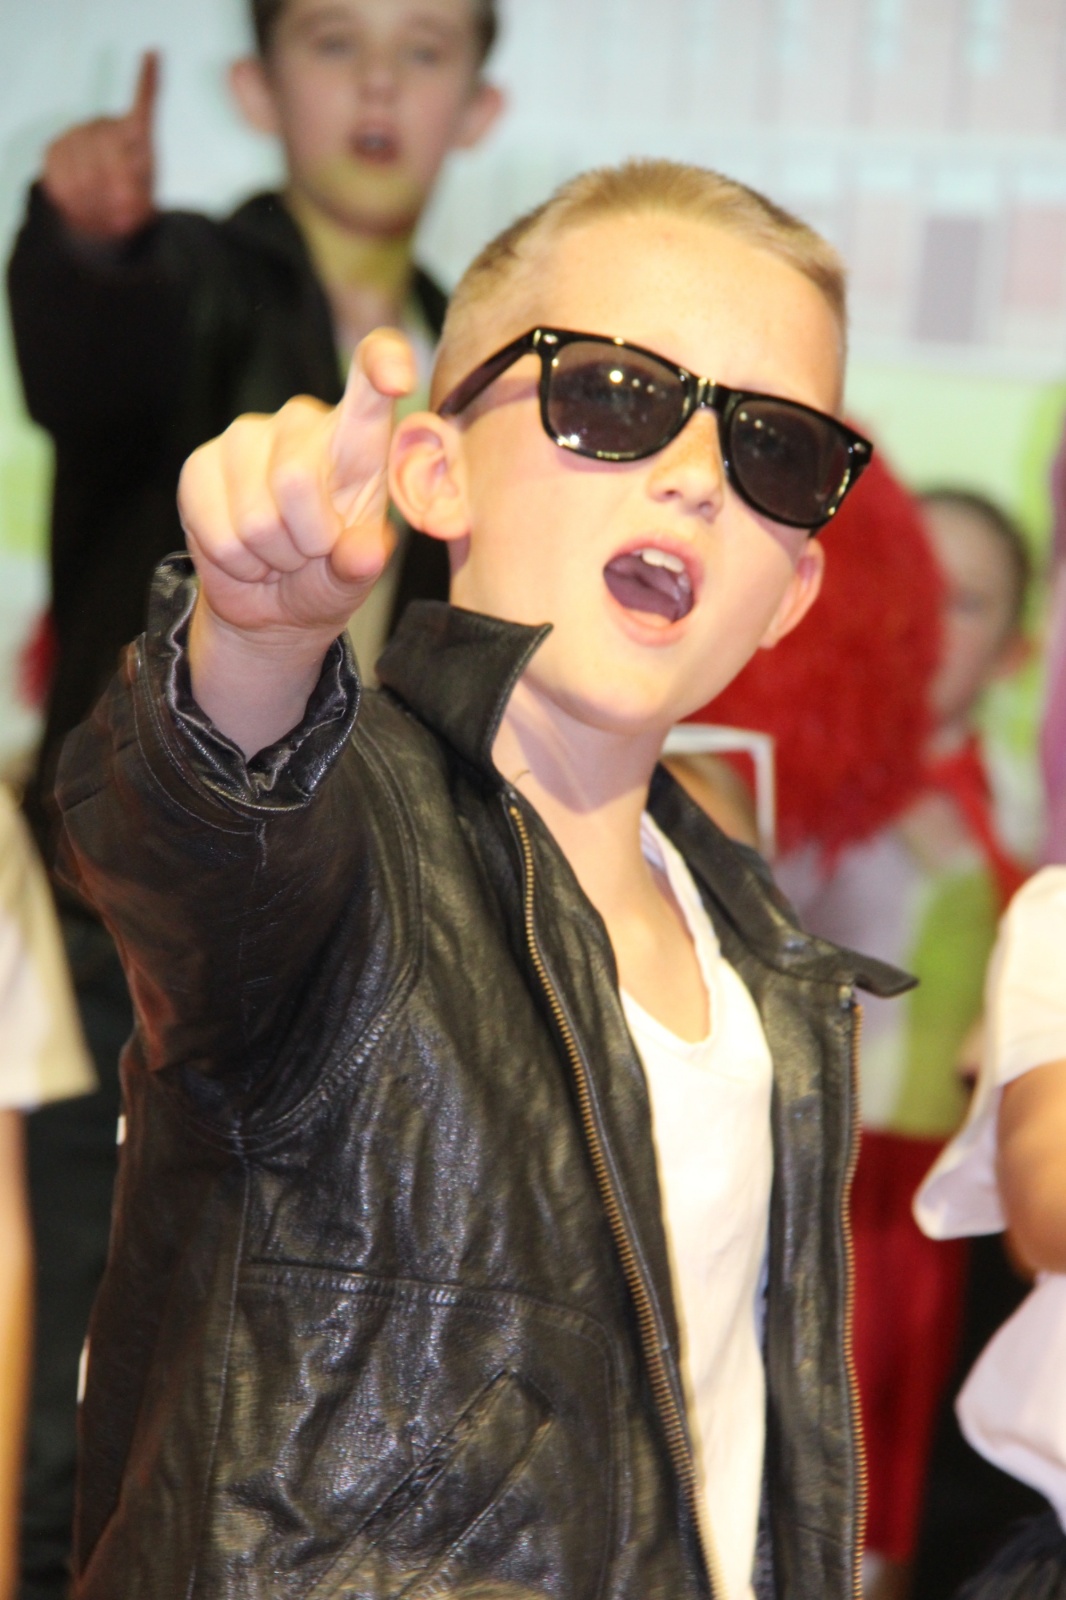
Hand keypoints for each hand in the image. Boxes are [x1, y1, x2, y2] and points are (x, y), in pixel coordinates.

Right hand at [42, 52, 157, 239]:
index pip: (143, 106)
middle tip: (124, 212)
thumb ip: (138, 199)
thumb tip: (124, 198)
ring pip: (84, 173)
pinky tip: (83, 203)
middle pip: (109, 152)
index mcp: (136, 136)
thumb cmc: (128, 202)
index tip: (152, 54)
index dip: (147, 81)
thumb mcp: (144, 204)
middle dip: (118, 189)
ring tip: (104, 210)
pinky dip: (73, 201)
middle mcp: (106, 126)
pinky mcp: (54, 149)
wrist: (96, 210)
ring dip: (96, 202)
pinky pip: (62, 179)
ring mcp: (77, 133)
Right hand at [180, 328, 415, 644]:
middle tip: (311, 551)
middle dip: (306, 539)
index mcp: (357, 438)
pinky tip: (246, 553)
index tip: (398, 379)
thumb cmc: (327, 575)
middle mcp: (300, 423)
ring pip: (256, 518)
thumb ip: (362, 563)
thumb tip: (363, 554)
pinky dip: (236, 562)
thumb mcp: (357, 575)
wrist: (271, 602)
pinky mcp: (200, 464)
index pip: (371, 382)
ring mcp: (245, 438)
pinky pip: (219, 533)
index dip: (384, 365)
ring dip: (270, 556)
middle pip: (296, 479)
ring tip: (279, 552)